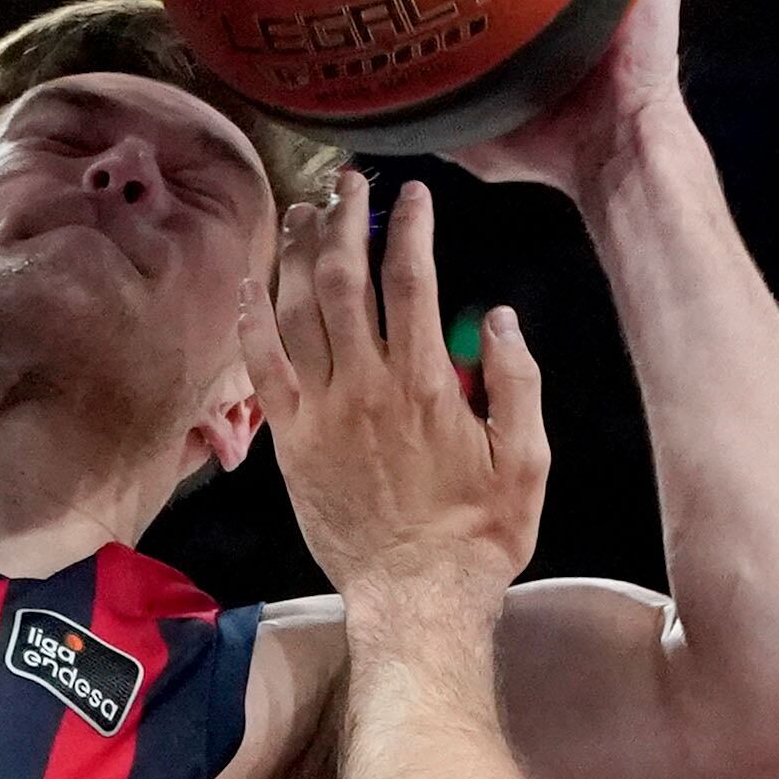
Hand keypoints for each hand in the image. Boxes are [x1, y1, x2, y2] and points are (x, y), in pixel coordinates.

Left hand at [240, 178, 549, 629]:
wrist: (416, 598)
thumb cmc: (479, 534)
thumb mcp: (527, 460)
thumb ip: (517, 382)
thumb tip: (498, 316)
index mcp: (426, 385)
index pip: (412, 281)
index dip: (409, 226)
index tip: (412, 191)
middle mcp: (367, 388)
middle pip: (344, 280)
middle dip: (343, 220)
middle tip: (345, 181)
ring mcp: (322, 413)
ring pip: (297, 313)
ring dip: (295, 254)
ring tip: (300, 211)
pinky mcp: (291, 441)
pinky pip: (262, 370)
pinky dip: (252, 321)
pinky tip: (251, 283)